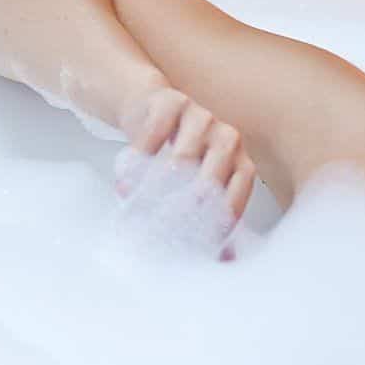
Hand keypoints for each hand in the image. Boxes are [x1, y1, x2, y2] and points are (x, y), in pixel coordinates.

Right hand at [116, 85, 257, 233]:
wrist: (150, 107)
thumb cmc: (177, 154)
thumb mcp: (197, 182)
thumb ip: (211, 218)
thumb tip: (225, 262)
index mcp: (239, 159)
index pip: (240, 188)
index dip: (224, 214)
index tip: (204, 241)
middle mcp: (226, 136)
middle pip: (212, 176)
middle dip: (187, 208)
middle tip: (165, 230)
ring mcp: (201, 116)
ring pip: (183, 157)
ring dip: (156, 187)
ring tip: (136, 208)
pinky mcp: (172, 102)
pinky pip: (156, 134)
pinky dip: (139, 159)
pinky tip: (123, 182)